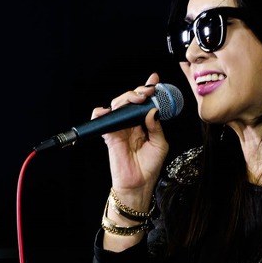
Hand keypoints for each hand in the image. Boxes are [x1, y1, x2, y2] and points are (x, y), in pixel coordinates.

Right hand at [92, 72, 169, 210]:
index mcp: (144, 123)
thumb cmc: (150, 166)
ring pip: (117, 105)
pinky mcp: (109, 135)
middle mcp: (131, 123)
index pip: (145, 102)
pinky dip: (101, 112)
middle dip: (138, 91)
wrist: (138, 184)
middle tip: (147, 92)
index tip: (154, 79)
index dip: (148, 88)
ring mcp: (119, 128)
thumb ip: (156, 127)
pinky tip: (109, 110)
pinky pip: (101, 119)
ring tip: (137, 99)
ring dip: (126, 98)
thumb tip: (151, 111)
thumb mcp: (160, 144)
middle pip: (130, 99)